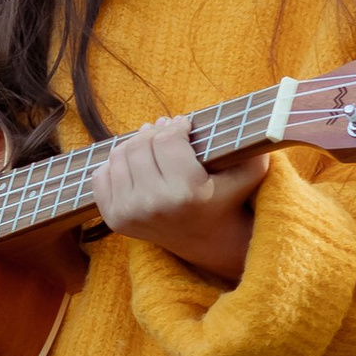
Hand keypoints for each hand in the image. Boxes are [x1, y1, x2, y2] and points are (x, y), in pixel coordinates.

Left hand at [93, 112, 267, 282]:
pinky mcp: (114, 220)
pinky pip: (101, 175)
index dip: (176, 125)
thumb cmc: (230, 199)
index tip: (184, 125)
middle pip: (140, 144)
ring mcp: (129, 214)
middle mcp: (153, 205)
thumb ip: (254, 142)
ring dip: (135, 145)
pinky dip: (115, 165)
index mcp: (185, 193)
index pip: (167, 138)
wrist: (210, 244)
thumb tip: (250, 112)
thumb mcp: (251, 170)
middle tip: (167, 132)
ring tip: (152, 146)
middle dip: (155, 132)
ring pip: (119, 155)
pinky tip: (135, 166)